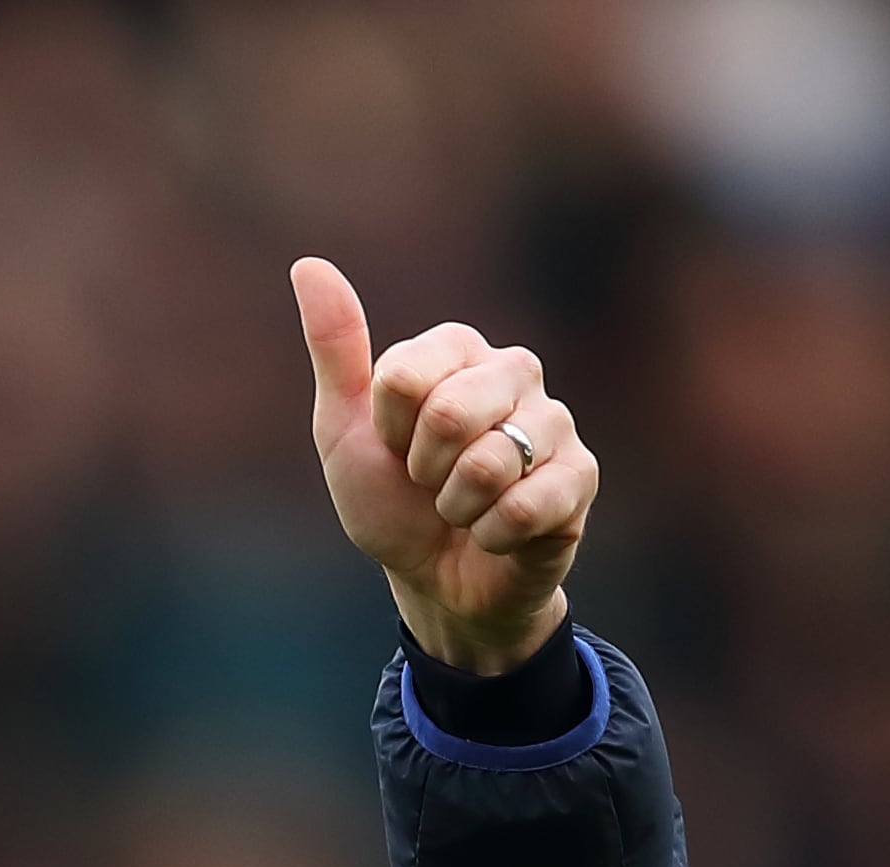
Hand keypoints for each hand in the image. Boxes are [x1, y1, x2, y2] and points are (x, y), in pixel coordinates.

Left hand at [291, 257, 597, 674]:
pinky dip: (491, 534)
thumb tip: (309, 265)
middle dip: (423, 469)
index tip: (394, 446)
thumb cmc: (391, 500)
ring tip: (462, 508)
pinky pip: (525, 506)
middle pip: (451, 412)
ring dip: (457, 506)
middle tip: (429, 483)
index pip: (403, 375)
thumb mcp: (344, 430)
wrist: (434, 578)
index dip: (387, 430)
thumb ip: (336, 349)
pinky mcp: (581, 476)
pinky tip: (496, 534)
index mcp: (456, 349)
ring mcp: (555, 421)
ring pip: (491, 462)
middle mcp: (514, 370)